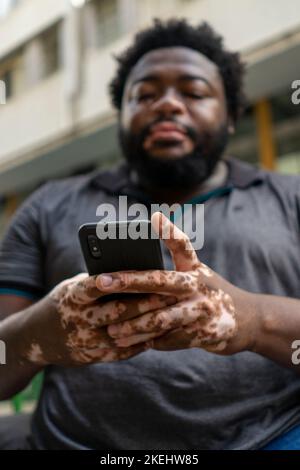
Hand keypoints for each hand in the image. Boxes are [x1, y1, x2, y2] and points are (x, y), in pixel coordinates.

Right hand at [22, 272, 176, 365]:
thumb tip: (131, 270)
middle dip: (146, 302)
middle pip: (116, 311)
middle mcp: (78, 320)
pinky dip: (142, 343)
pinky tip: (159, 334)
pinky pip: (122, 352)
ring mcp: (86, 341)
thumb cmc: (64, 303)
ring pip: (124, 334)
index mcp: (72, 298)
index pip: (93, 287)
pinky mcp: (92, 356)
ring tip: (173, 314)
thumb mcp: (72, 288)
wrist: (38, 338)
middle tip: (171, 293)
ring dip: (150, 325)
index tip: (139, 272)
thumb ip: (97, 283)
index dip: (114, 281)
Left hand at [99, 212, 257, 354]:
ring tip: (110, 329)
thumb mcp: (196, 277)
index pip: (182, 245)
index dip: (169, 232)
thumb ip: (169, 275)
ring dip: (133, 325)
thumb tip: (130, 274)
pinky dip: (148, 343)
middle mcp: (199, 286)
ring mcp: (202, 310)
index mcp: (195, 269)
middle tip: (100, 281)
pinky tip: (130, 344)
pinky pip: (168, 340)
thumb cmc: (208, 295)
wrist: (247, 321)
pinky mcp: (203, 334)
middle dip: (128, 281)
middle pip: (160, 281)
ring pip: (160, 318)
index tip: (153, 218)